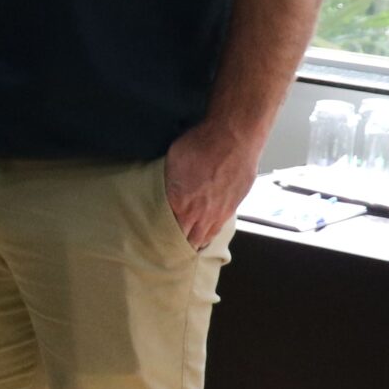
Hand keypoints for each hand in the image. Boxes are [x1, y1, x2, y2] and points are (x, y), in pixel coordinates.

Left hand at [164, 117, 263, 249]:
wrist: (233, 137)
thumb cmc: (201, 145)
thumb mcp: (171, 163)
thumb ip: (167, 185)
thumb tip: (163, 193)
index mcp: (180, 204)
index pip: (167, 232)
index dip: (160, 239)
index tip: (154, 242)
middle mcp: (201, 214)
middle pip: (186, 241)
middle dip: (177, 246)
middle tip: (168, 250)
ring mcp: (219, 213)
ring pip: (204, 237)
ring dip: (194, 242)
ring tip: (186, 247)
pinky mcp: (234, 207)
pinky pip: (219, 228)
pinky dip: (210, 234)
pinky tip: (205, 233)